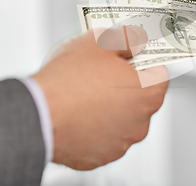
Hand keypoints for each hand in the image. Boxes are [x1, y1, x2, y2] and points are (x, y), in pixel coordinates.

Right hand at [32, 26, 167, 169]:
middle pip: (141, 98)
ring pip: (122, 119)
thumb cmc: (68, 79)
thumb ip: (127, 39)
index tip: (131, 57)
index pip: (159, 74)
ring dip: (111, 108)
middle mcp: (140, 123)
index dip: (144, 62)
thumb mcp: (100, 42)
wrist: (36, 114)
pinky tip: (78, 114)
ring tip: (86, 94)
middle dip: (126, 85)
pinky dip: (95, 127)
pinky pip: (104, 137)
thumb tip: (135, 40)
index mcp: (147, 94)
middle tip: (103, 73)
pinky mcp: (100, 156)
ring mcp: (120, 143)